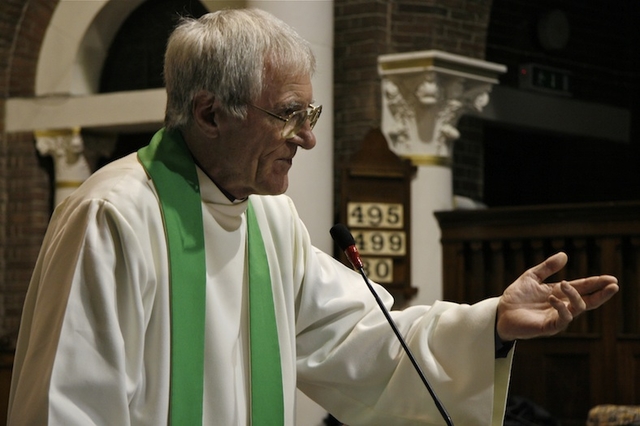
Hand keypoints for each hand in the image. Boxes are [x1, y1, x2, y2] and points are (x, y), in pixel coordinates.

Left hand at [496, 252, 618, 341]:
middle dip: (601, 293)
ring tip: (564, 284)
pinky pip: (562, 320)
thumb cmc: (516, 297)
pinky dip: (561, 307)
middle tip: (613, 285)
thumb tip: (564, 255)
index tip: (611, 279)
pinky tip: (553, 298)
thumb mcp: (531, 277)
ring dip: (575, 295)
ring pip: (577, 309)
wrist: (500, 312)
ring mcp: (556, 317)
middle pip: (588, 301)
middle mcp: (562, 306)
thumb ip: (547, 267)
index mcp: (559, 294)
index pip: (582, 288)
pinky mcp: (548, 327)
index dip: (596, 283)